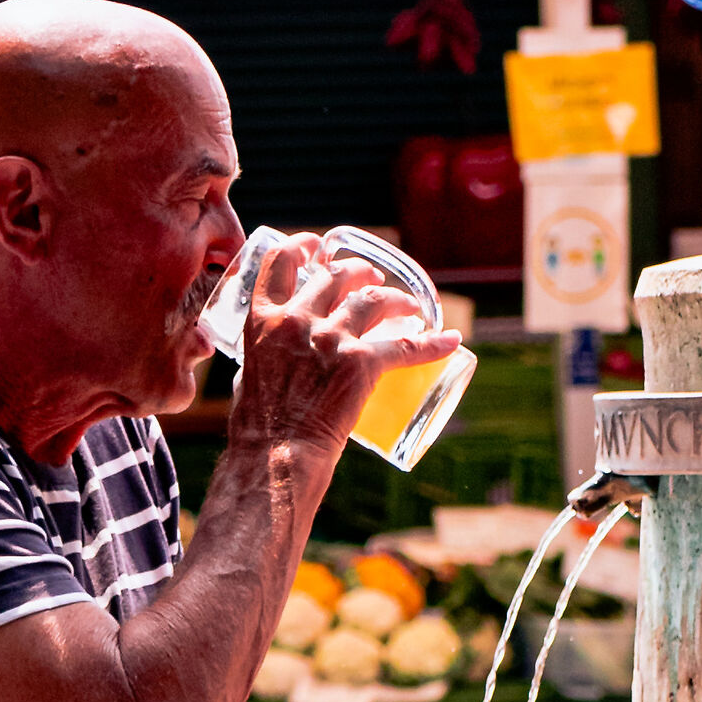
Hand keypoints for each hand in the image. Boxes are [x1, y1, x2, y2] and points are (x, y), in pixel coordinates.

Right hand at [229, 235, 461, 455]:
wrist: (275, 454)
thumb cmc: (259, 426)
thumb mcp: (251, 372)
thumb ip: (269, 353)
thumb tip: (282, 354)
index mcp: (263, 320)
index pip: (280, 262)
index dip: (302, 246)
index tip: (317, 247)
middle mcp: (296, 321)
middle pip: (335, 276)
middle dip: (359, 273)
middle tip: (372, 281)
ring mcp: (330, 339)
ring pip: (373, 300)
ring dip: (396, 298)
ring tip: (408, 305)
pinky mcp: (361, 363)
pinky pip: (406, 346)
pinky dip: (432, 344)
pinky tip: (450, 341)